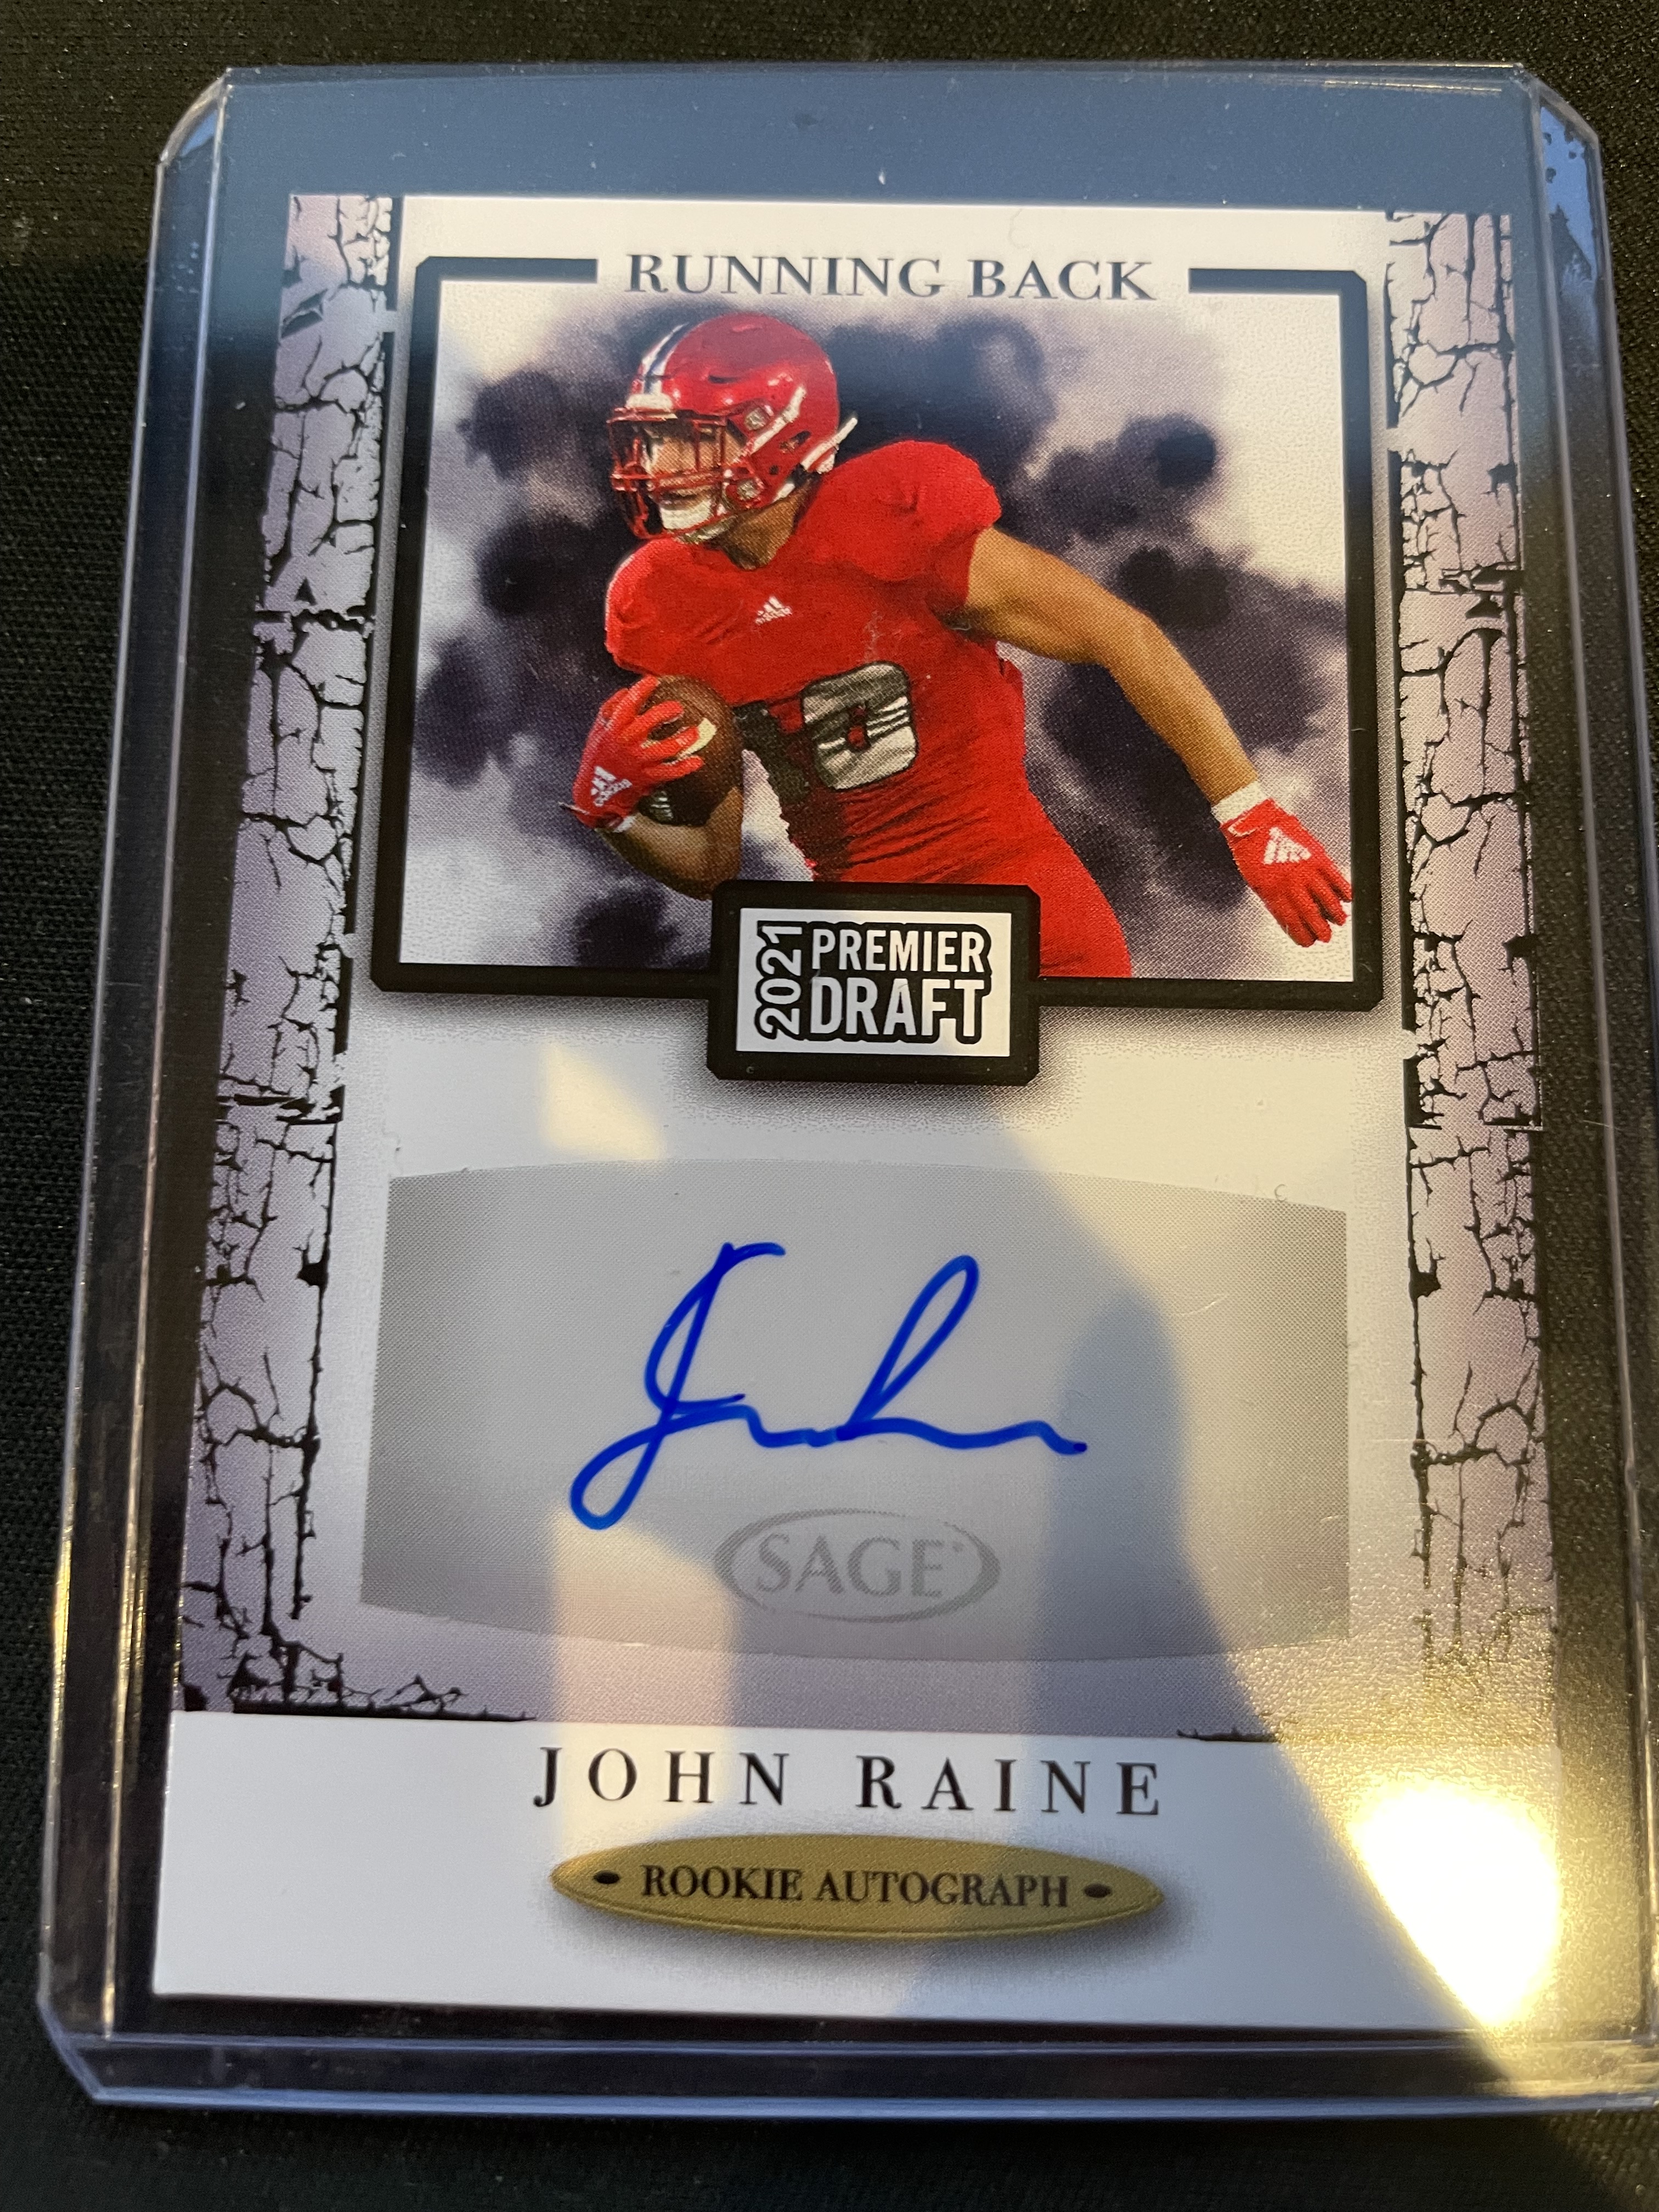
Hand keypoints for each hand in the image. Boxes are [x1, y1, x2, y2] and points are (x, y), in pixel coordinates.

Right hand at [571, 678, 702, 829]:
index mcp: (613, 730)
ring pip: (664, 749)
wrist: (594, 793)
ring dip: (682, 739)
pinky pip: (669, 772)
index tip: (652, 680)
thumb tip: (625, 691)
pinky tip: (697, 761)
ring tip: (694, 731)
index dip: (641, 690)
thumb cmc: (596, 759)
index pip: (628, 705)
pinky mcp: (646, 778)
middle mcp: (626, 744)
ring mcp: (638, 762)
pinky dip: (685, 767)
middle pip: (649, 723)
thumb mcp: (596, 732)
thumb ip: (608, 711)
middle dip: (665, 711)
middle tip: (677, 707)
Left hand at [1221, 796, 1351, 946]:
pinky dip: (1344, 888)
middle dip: (1321, 929)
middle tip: (1327, 937)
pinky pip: (1335, 876)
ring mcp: (1306, 870)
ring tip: (1340, 921)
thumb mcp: (1256, 883)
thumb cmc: (1251, 852)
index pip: (1291, 922)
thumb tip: (1287, 918)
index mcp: (1273, 894)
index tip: (1308, 942)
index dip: (1302, 935)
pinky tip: (1348, 898)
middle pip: (1311, 914)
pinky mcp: (1316, 855)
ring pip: (1326, 898)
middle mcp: (1291, 884)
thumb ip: (1273, 901)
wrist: (1254, 823)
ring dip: (1336, 913)